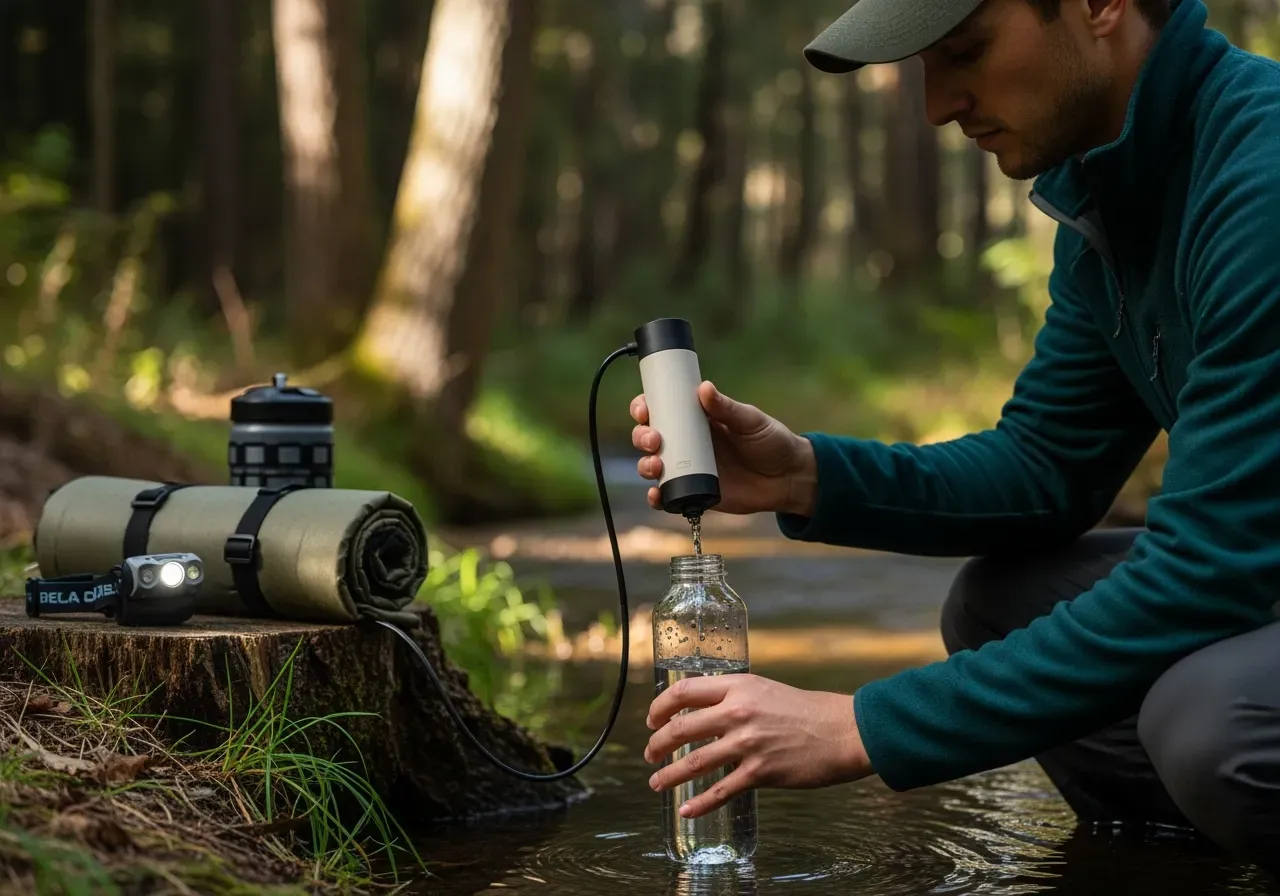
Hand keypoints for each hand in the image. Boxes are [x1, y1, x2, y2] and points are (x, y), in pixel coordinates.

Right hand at [630, 381, 816, 515]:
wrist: (789, 478)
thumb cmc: (772, 442)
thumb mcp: (751, 421)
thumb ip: (728, 408)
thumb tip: (704, 388)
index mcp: (697, 419)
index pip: (662, 409)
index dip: (645, 408)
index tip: (644, 409)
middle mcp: (687, 443)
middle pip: (650, 437)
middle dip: (642, 437)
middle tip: (654, 439)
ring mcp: (688, 469)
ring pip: (653, 465)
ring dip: (645, 465)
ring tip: (656, 465)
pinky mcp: (695, 493)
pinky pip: (668, 496)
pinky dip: (657, 497)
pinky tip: (657, 493)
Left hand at [643, 672, 871, 818]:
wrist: (843, 731)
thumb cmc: (807, 711)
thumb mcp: (765, 690)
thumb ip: (735, 699)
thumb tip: (704, 713)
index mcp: (738, 687)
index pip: (684, 691)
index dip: (661, 707)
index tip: (652, 720)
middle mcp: (738, 712)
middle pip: (681, 728)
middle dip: (658, 744)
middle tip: (650, 753)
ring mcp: (748, 743)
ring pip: (695, 762)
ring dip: (670, 775)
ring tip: (656, 782)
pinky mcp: (761, 772)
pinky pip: (721, 790)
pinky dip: (700, 803)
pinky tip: (687, 809)